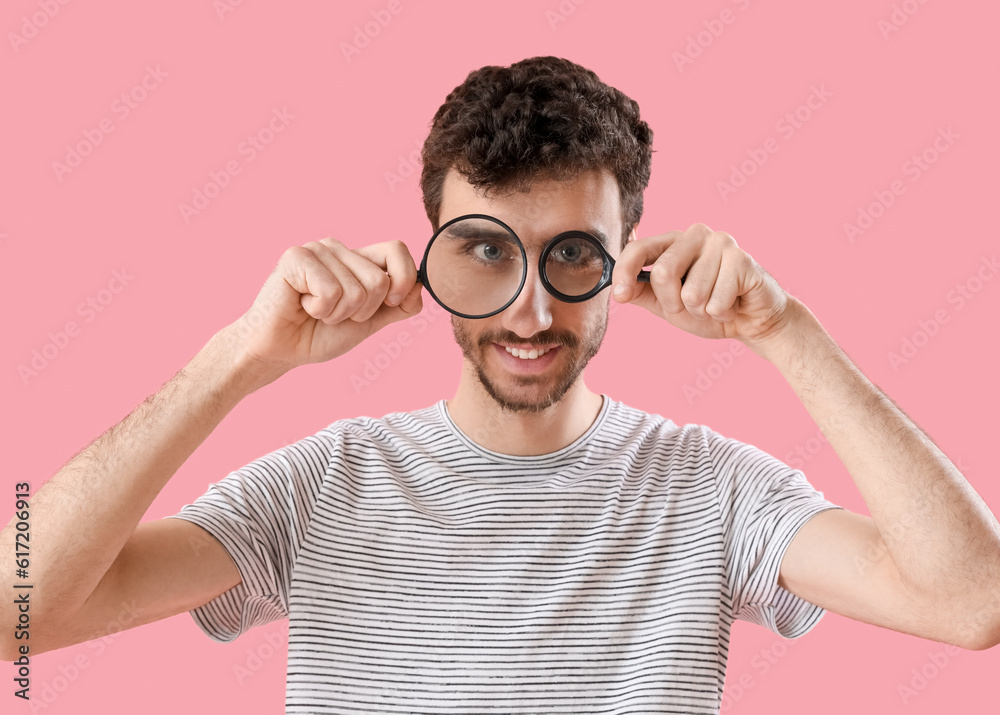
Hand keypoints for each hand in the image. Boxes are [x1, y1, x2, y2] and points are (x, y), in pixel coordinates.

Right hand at [231, 238, 422, 379]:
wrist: (281, 350)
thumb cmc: (319, 334)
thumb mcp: (369, 322)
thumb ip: (398, 306)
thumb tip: (421, 286)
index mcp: (357, 259)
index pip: (397, 249)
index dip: (403, 280)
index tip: (390, 304)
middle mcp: (338, 248)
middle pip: (380, 278)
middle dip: (362, 310)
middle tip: (335, 313)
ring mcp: (316, 250)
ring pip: (356, 289)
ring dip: (338, 313)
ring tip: (316, 311)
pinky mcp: (295, 257)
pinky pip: (330, 291)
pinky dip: (320, 310)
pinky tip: (303, 306)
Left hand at [611, 223, 792, 352]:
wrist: (751, 321)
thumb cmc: (708, 308)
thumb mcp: (666, 304)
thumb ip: (641, 293)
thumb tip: (616, 290)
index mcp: (673, 241)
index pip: (638, 249)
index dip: (624, 273)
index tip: (620, 296)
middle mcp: (695, 235)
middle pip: (663, 272)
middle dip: (674, 302)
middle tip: (691, 306)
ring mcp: (720, 242)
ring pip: (692, 292)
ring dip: (701, 311)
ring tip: (715, 304)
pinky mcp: (741, 258)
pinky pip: (715, 301)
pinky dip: (721, 313)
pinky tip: (732, 304)